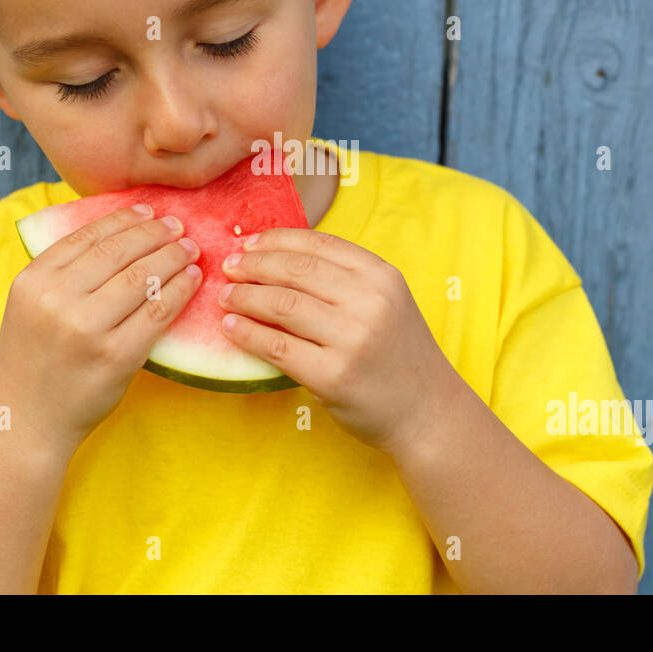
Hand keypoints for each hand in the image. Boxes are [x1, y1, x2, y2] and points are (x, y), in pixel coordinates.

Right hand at [0, 204, 202, 457]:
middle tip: (179, 226)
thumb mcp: (31, 306)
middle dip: (155, 233)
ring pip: (144, 277)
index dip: (124, 219)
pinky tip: (192, 279)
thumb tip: (119, 230)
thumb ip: (62, 272)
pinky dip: (181, 289)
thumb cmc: (35, 360)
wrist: (26, 421)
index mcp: (33, 280)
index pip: (87, 235)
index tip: (148, 210)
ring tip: (191, 249)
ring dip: (174, 257)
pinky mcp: (117, 356)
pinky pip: (159, 311)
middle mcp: (57, 300)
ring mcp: (87, 328)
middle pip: (119, 251)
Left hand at [217, 228, 458, 454]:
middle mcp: (370, 301)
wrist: (426, 411)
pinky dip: (247, 334)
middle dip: (254, 265)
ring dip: (245, 297)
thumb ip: (344, 279)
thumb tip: (277, 256)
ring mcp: (352, 339)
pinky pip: (278, 347)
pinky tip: (230, 328)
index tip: (248, 243)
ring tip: (226, 297)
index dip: (276, 240)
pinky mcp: (333, 376)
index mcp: (381, 276)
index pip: (318, 243)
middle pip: (295, 270)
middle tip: (229, 268)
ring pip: (282, 304)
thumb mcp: (386, 302)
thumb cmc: (397, 354)